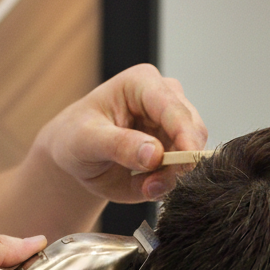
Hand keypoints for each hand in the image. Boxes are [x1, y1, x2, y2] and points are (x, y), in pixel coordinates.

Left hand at [36, 63, 208, 203]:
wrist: (76, 158)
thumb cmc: (76, 138)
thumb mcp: (87, 140)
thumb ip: (120, 145)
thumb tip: (155, 154)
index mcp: (143, 83)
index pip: (174, 108)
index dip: (185, 136)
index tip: (187, 163)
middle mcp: (165, 99)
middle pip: (193, 130)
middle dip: (179, 161)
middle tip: (152, 185)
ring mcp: (173, 125)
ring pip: (193, 153)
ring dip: (173, 176)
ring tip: (144, 186)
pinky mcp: (175, 149)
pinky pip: (183, 171)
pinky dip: (169, 183)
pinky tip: (146, 185)